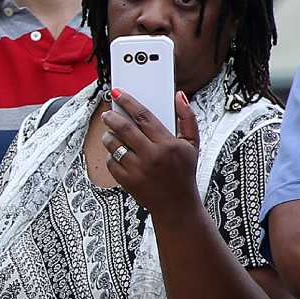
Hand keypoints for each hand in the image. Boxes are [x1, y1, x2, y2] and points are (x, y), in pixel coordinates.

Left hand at [100, 88, 200, 218]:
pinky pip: (111, 162)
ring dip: (108, 136)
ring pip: (114, 145)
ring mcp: (138, 169)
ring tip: (110, 133)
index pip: (144, 117)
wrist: (176, 204)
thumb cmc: (184, 171)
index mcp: (167, 144)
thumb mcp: (192, 144)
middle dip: (112, 118)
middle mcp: (152, 155)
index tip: (118, 93)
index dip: (128, 102)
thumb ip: (188, 118)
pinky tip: (116, 152)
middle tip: (107, 114)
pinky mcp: (127, 181)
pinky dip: (111, 155)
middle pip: (124, 129)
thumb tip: (179, 95)